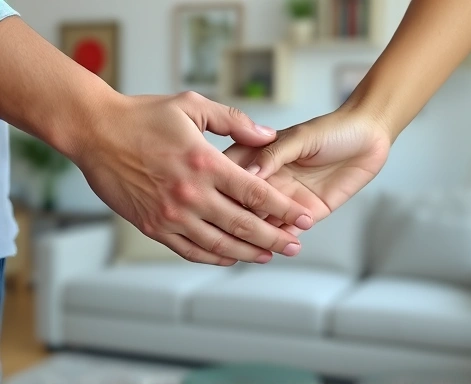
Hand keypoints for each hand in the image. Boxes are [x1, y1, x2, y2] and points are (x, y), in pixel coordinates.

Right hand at [73, 92, 312, 265]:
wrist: (96, 132)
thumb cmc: (143, 116)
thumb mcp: (192, 106)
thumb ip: (234, 121)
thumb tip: (268, 136)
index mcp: (205, 163)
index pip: (257, 193)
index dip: (285, 209)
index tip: (305, 218)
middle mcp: (191, 194)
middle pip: (244, 224)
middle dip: (275, 237)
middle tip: (295, 246)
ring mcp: (172, 214)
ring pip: (220, 243)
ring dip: (248, 252)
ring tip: (268, 256)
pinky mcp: (154, 226)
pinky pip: (190, 250)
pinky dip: (213, 256)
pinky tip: (230, 257)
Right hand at [224, 109, 390, 234]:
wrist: (369, 137)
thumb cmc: (333, 129)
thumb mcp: (300, 137)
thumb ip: (274, 154)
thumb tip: (249, 173)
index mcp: (259, 157)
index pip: (233, 177)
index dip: (224, 191)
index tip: (217, 204)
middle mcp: (268, 180)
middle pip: (245, 205)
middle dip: (237, 219)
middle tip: (232, 232)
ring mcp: (286, 198)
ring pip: (264, 222)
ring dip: (257, 235)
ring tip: (250, 246)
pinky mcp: (306, 213)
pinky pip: (290, 231)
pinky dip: (282, 241)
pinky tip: (276, 247)